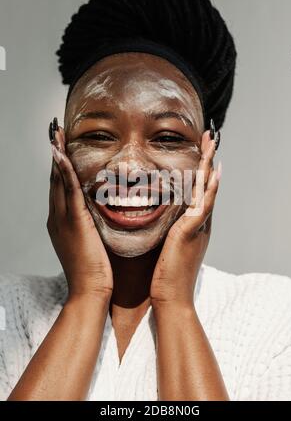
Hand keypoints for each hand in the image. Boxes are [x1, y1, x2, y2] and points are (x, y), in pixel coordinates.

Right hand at [47, 123, 112, 300]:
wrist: (90, 291)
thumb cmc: (95, 271)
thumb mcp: (91, 243)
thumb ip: (92, 226)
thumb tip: (102, 213)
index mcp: (61, 222)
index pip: (60, 187)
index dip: (60, 166)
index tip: (62, 147)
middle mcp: (57, 218)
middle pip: (55, 179)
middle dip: (55, 155)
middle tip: (55, 133)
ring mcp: (62, 219)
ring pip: (58, 181)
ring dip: (57, 156)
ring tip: (56, 135)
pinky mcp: (73, 222)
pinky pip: (68, 191)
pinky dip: (64, 172)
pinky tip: (62, 155)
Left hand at [150, 129, 220, 308]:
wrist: (171, 298)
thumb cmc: (166, 276)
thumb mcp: (167, 247)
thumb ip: (167, 231)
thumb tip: (157, 221)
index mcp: (193, 226)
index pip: (198, 192)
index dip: (200, 171)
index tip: (198, 151)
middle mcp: (200, 223)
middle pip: (206, 185)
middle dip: (207, 160)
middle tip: (210, 138)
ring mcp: (199, 227)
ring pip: (207, 190)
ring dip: (209, 165)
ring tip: (212, 144)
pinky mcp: (192, 232)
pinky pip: (203, 205)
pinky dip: (210, 188)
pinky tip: (213, 172)